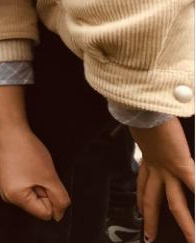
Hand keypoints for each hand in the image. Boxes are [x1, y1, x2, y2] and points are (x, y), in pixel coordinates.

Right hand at [0, 85, 69, 221]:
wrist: (10, 129)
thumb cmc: (28, 151)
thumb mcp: (50, 177)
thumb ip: (59, 200)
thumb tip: (58, 216)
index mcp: (15, 198)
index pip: (45, 213)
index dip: (51, 197)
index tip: (44, 179)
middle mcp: (6, 196)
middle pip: (36, 205)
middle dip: (42, 190)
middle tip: (38, 172)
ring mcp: (3, 187)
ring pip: (31, 195)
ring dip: (36, 183)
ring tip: (31, 167)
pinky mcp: (3, 178)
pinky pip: (23, 186)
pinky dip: (28, 177)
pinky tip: (24, 164)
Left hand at [132, 118, 194, 242]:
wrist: (143, 102)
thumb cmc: (147, 109)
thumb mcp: (149, 125)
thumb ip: (157, 138)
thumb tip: (163, 137)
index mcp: (148, 157)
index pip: (143, 184)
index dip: (141, 199)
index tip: (140, 211)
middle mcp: (155, 166)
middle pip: (152, 200)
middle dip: (151, 221)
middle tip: (149, 238)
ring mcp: (168, 168)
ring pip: (175, 203)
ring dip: (184, 223)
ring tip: (191, 239)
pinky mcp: (180, 163)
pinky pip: (193, 184)